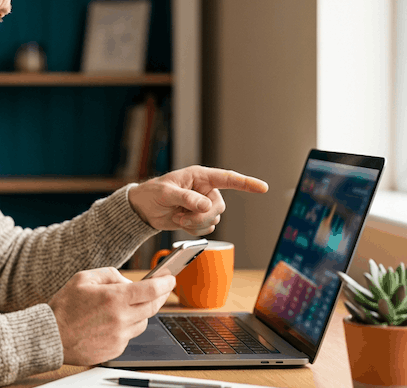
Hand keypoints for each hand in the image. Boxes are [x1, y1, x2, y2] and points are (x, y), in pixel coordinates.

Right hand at [48, 267, 174, 365]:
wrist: (52, 336)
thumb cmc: (64, 307)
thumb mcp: (84, 278)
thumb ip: (110, 274)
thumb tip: (127, 281)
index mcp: (114, 298)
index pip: (151, 290)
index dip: (165, 282)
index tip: (171, 278)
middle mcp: (120, 318)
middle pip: (153, 307)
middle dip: (161, 296)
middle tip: (162, 289)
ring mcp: (119, 336)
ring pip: (143, 322)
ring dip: (141, 312)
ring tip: (126, 306)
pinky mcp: (116, 349)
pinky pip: (130, 335)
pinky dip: (127, 326)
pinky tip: (112, 321)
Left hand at [127, 166, 267, 235]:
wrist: (144, 209)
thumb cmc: (152, 193)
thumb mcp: (166, 193)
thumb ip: (186, 198)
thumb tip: (206, 205)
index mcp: (199, 176)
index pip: (227, 178)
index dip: (246, 183)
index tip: (262, 188)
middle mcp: (205, 190)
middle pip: (219, 207)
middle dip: (201, 216)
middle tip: (181, 216)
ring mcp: (203, 205)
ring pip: (214, 220)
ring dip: (195, 224)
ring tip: (177, 217)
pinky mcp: (198, 218)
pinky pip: (206, 229)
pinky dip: (193, 230)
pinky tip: (180, 222)